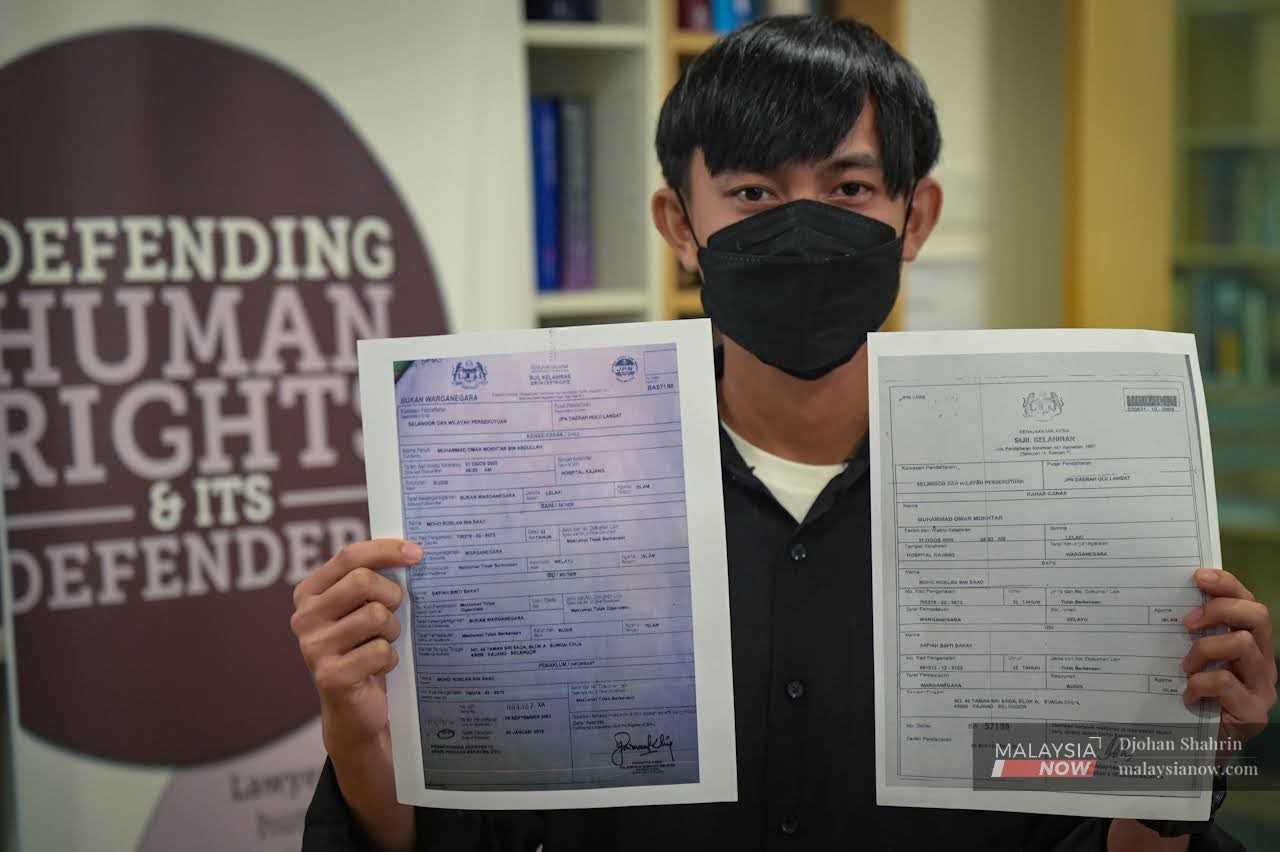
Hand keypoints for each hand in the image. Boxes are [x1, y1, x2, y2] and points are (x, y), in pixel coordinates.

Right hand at [290, 538, 420, 748]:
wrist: (354, 708)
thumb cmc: (364, 648)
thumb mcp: (362, 609)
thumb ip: (372, 580)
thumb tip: (410, 552)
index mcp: (309, 593)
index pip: (349, 557)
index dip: (386, 550)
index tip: (417, 553)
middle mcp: (304, 617)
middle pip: (363, 582)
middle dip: (391, 595)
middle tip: (394, 612)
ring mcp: (314, 647)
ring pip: (376, 616)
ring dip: (391, 631)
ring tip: (382, 644)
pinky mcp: (330, 675)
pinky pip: (380, 651)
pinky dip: (389, 658)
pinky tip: (378, 668)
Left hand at [1181, 568, 1277, 752]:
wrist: (1199, 750)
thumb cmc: (1194, 699)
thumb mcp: (1192, 661)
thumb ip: (1191, 637)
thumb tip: (1164, 605)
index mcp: (1249, 644)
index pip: (1248, 603)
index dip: (1228, 584)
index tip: (1198, 576)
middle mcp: (1263, 661)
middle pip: (1257, 615)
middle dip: (1220, 609)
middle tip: (1186, 623)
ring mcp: (1262, 687)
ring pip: (1243, 644)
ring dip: (1205, 649)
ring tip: (1185, 667)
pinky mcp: (1253, 711)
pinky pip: (1225, 682)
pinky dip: (1200, 684)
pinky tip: (1188, 695)